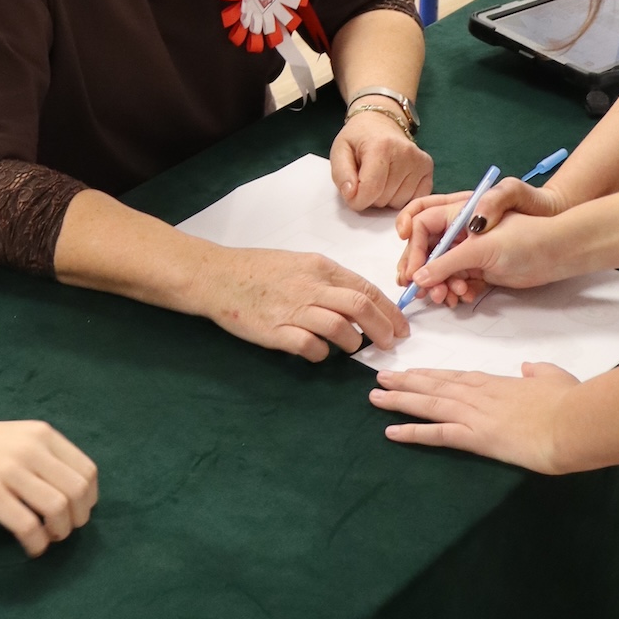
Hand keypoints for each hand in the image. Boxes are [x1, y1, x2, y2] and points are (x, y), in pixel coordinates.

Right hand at [0, 416, 97, 557]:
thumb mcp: (8, 438)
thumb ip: (37, 456)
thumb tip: (65, 489)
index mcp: (40, 433)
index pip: (86, 470)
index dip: (88, 499)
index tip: (78, 513)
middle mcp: (31, 448)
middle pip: (78, 492)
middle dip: (77, 519)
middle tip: (63, 532)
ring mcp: (10, 470)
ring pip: (58, 509)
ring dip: (59, 532)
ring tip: (46, 540)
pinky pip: (28, 525)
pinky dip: (36, 543)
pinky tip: (30, 548)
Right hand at [191, 245, 409, 359]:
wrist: (217, 276)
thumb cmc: (258, 269)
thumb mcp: (299, 264)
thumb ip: (329, 281)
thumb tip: (360, 303)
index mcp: (319, 267)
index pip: (365, 288)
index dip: (389, 310)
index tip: (401, 327)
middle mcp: (310, 286)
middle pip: (360, 307)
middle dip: (383, 329)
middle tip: (391, 344)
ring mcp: (292, 309)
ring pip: (339, 328)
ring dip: (354, 343)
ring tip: (354, 349)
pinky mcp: (275, 331)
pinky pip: (309, 347)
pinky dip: (321, 354)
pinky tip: (320, 353)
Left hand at [330, 113, 434, 210]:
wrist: (381, 122)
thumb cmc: (359, 138)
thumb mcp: (339, 151)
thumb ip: (341, 175)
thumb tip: (352, 195)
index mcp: (381, 146)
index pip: (370, 190)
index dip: (356, 200)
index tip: (351, 193)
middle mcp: (405, 153)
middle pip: (384, 199)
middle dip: (371, 196)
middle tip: (367, 178)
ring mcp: (420, 161)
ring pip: (399, 203)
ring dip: (386, 198)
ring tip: (381, 178)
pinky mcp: (428, 168)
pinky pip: (414, 199)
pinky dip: (402, 197)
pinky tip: (395, 181)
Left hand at [369, 361, 577, 469]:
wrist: (572, 422)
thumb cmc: (568, 402)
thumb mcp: (555, 378)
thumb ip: (539, 371)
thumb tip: (529, 367)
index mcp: (497, 382)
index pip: (457, 377)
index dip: (432, 375)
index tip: (411, 372)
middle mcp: (479, 394)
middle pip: (435, 386)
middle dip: (406, 382)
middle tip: (380, 378)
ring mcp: (474, 414)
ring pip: (428, 404)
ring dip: (399, 400)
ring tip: (374, 396)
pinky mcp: (475, 436)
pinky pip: (436, 434)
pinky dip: (412, 432)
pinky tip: (391, 432)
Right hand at [394, 182, 582, 305]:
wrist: (558, 251)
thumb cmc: (525, 236)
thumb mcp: (482, 247)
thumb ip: (448, 261)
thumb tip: (420, 276)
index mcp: (459, 214)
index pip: (422, 227)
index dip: (414, 250)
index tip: (413, 273)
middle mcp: (462, 231)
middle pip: (428, 251)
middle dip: (424, 272)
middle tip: (424, 293)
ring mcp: (471, 251)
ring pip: (442, 270)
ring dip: (440, 285)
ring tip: (448, 298)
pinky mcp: (482, 268)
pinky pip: (458, 281)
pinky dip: (456, 291)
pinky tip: (463, 297)